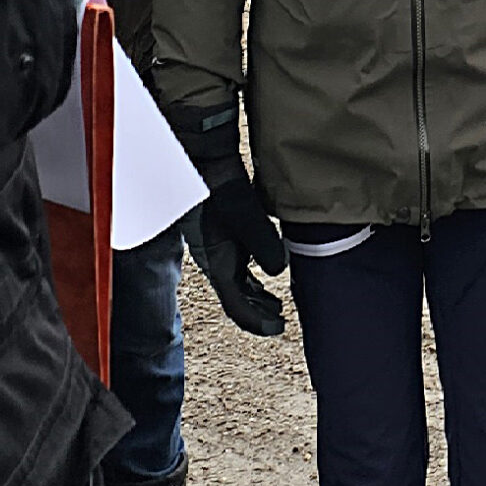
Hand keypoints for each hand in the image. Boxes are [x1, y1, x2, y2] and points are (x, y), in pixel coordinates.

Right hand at [165, 96, 287, 337]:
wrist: (203, 158)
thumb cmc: (220, 187)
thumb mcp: (246, 216)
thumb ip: (265, 244)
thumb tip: (281, 271)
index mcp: (217, 263)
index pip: (236, 307)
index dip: (257, 322)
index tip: (279, 328)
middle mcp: (215, 260)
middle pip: (237, 298)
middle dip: (258, 312)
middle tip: (280, 319)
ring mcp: (218, 247)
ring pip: (237, 282)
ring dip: (256, 295)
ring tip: (276, 302)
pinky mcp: (222, 232)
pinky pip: (238, 263)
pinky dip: (253, 273)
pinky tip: (269, 267)